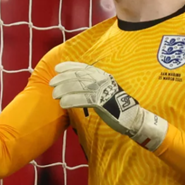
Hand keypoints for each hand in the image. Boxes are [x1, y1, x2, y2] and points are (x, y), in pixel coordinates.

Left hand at [49, 62, 167, 150]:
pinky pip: (83, 99)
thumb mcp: (103, 91)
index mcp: (102, 76)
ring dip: (64, 90)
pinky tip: (63, 103)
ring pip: (79, 87)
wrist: (132, 118)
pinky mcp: (102, 102)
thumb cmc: (115, 106)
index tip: (57, 68)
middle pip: (78, 76)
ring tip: (55, 95)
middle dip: (63, 79)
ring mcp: (103, 90)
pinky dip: (71, 100)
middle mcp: (102, 80)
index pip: (83, 68)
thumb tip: (73, 85)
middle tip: (52, 83)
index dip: (69, 66)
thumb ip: (91, 86)